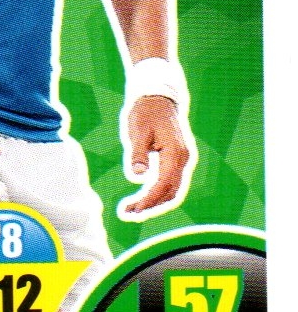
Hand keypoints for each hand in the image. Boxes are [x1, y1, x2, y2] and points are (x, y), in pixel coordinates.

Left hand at [121, 95, 192, 215]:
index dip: (149, 199)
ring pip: (172, 189)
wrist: (158, 97)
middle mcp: (183, 159)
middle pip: (170, 192)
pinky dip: (157, 192)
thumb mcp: (138, 130)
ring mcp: (182, 160)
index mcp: (175, 153)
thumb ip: (138, 153)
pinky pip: (170, 182)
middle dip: (151, 205)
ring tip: (132, 209)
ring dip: (154, 202)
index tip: (134, 209)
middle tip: (128, 213)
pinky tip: (142, 197)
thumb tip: (138, 176)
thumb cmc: (145, 112)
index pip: (164, 184)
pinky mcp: (177, 159)